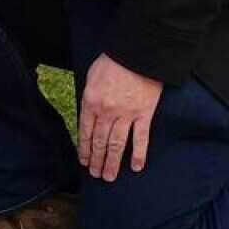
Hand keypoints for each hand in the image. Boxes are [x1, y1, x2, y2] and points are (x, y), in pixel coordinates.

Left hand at [78, 53, 161, 181]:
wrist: (138, 52)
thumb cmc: (113, 60)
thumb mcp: (91, 76)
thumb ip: (89, 97)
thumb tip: (87, 115)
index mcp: (91, 102)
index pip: (84, 132)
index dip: (84, 149)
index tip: (83, 161)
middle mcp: (106, 112)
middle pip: (100, 142)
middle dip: (96, 160)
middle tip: (96, 174)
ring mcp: (126, 115)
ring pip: (117, 144)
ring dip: (112, 162)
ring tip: (109, 176)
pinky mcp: (144, 114)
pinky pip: (141, 139)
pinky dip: (138, 154)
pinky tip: (135, 167)